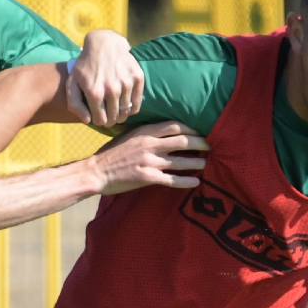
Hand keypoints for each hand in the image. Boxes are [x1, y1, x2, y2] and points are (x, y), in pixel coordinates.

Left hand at [66, 30, 143, 127]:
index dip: (98, 121)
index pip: (100, 120)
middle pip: (114, 118)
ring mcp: (126, 83)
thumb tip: (88, 120)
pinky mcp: (137, 77)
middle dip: (110, 120)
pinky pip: (137, 103)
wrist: (104, 44)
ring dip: (121, 115)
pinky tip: (126, 106)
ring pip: (126, 112)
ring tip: (116, 112)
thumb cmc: (85, 66)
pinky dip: (132, 108)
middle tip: (108, 117)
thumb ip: (75, 104)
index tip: (98, 117)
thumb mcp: (72, 83)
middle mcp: (112, 89)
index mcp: (95, 93)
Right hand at [92, 121, 209, 194]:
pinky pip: (172, 180)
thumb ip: (144, 132)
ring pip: (180, 160)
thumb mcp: (126, 135)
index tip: (202, 130)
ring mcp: (149, 161)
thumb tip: (161, 131)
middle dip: (201, 142)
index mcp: (144, 132)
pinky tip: (196, 182)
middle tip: (212, 145)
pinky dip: (186, 181)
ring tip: (208, 163)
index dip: (192, 127)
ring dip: (197, 162)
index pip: (175, 125)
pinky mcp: (147, 178)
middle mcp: (149, 144)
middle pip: (183, 140)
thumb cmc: (110, 154)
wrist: (95, 172)